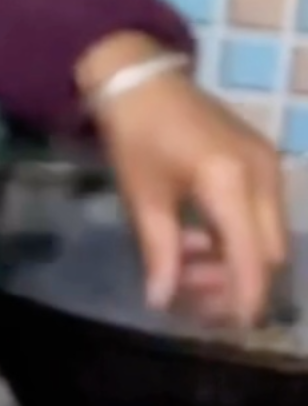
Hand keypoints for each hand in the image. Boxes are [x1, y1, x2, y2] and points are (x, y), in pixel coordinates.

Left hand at [80, 31, 290, 324]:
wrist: (140, 79)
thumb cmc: (134, 136)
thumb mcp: (142, 197)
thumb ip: (159, 252)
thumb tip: (162, 302)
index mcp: (230, 182)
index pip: (252, 255)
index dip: (246, 295)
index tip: (234, 326)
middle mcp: (264, 175)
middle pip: (269, 251)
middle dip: (237, 281)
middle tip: (192, 295)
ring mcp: (269, 165)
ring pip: (268, 234)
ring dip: (234, 259)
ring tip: (185, 264)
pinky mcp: (264, 161)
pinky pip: (262, 213)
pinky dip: (235, 235)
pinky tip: (197, 238)